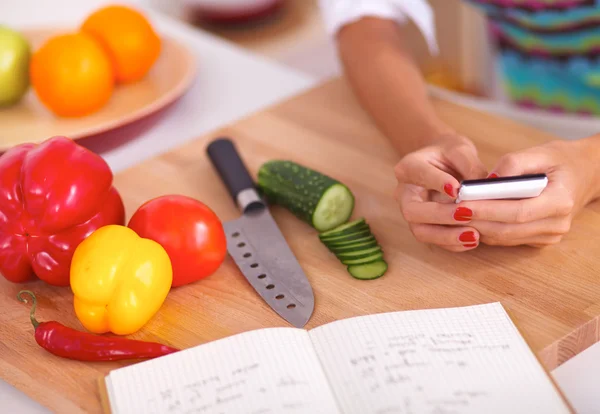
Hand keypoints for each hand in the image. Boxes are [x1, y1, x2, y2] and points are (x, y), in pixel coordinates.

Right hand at [395, 134, 487, 251]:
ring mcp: (411, 212)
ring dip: (446, 236)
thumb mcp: (460, 150)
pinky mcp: (423, 226)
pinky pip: (433, 241)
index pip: (420, 174)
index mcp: (409, 167)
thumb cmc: (450, 154)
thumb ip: (470, 165)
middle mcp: (405, 192)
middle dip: (440, 215)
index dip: (437, 183)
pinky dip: (453, 243)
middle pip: (413, 210)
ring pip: (420, 231)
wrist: (442, 163)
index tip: (457, 189)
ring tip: (474, 236)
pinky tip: (473, 240)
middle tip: (467, 214)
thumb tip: (483, 188)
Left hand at [462, 139, 599, 246]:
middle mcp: (557, 224)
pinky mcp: (540, 239)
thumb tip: (488, 179)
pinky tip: (470, 219)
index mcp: (560, 201)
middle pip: (508, 228)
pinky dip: (488, 230)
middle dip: (476, 220)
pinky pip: (508, 238)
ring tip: (453, 214)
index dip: (487, 209)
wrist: (585, 174)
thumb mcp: (541, 151)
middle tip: (449, 210)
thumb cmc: (561, 159)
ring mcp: (550, 235)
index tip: (461, 203)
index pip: (518, 211)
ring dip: (478, 228)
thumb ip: (514, 163)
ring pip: (505, 237)